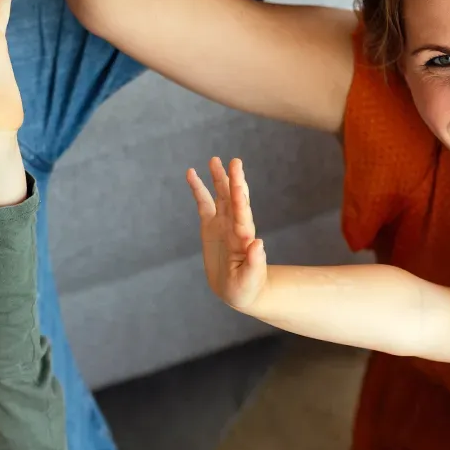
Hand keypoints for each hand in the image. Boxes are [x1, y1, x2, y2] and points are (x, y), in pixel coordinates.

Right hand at [187, 157, 267, 311]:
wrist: (239, 290)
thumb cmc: (247, 288)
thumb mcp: (250, 279)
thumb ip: (255, 262)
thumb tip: (259, 243)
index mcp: (244, 238)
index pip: (243, 215)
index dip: (241, 200)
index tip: (238, 184)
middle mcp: (235, 226)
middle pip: (235, 199)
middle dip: (234, 181)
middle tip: (235, 161)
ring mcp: (223, 224)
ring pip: (221, 196)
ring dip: (218, 178)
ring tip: (214, 160)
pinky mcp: (210, 226)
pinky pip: (203, 203)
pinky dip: (198, 189)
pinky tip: (191, 174)